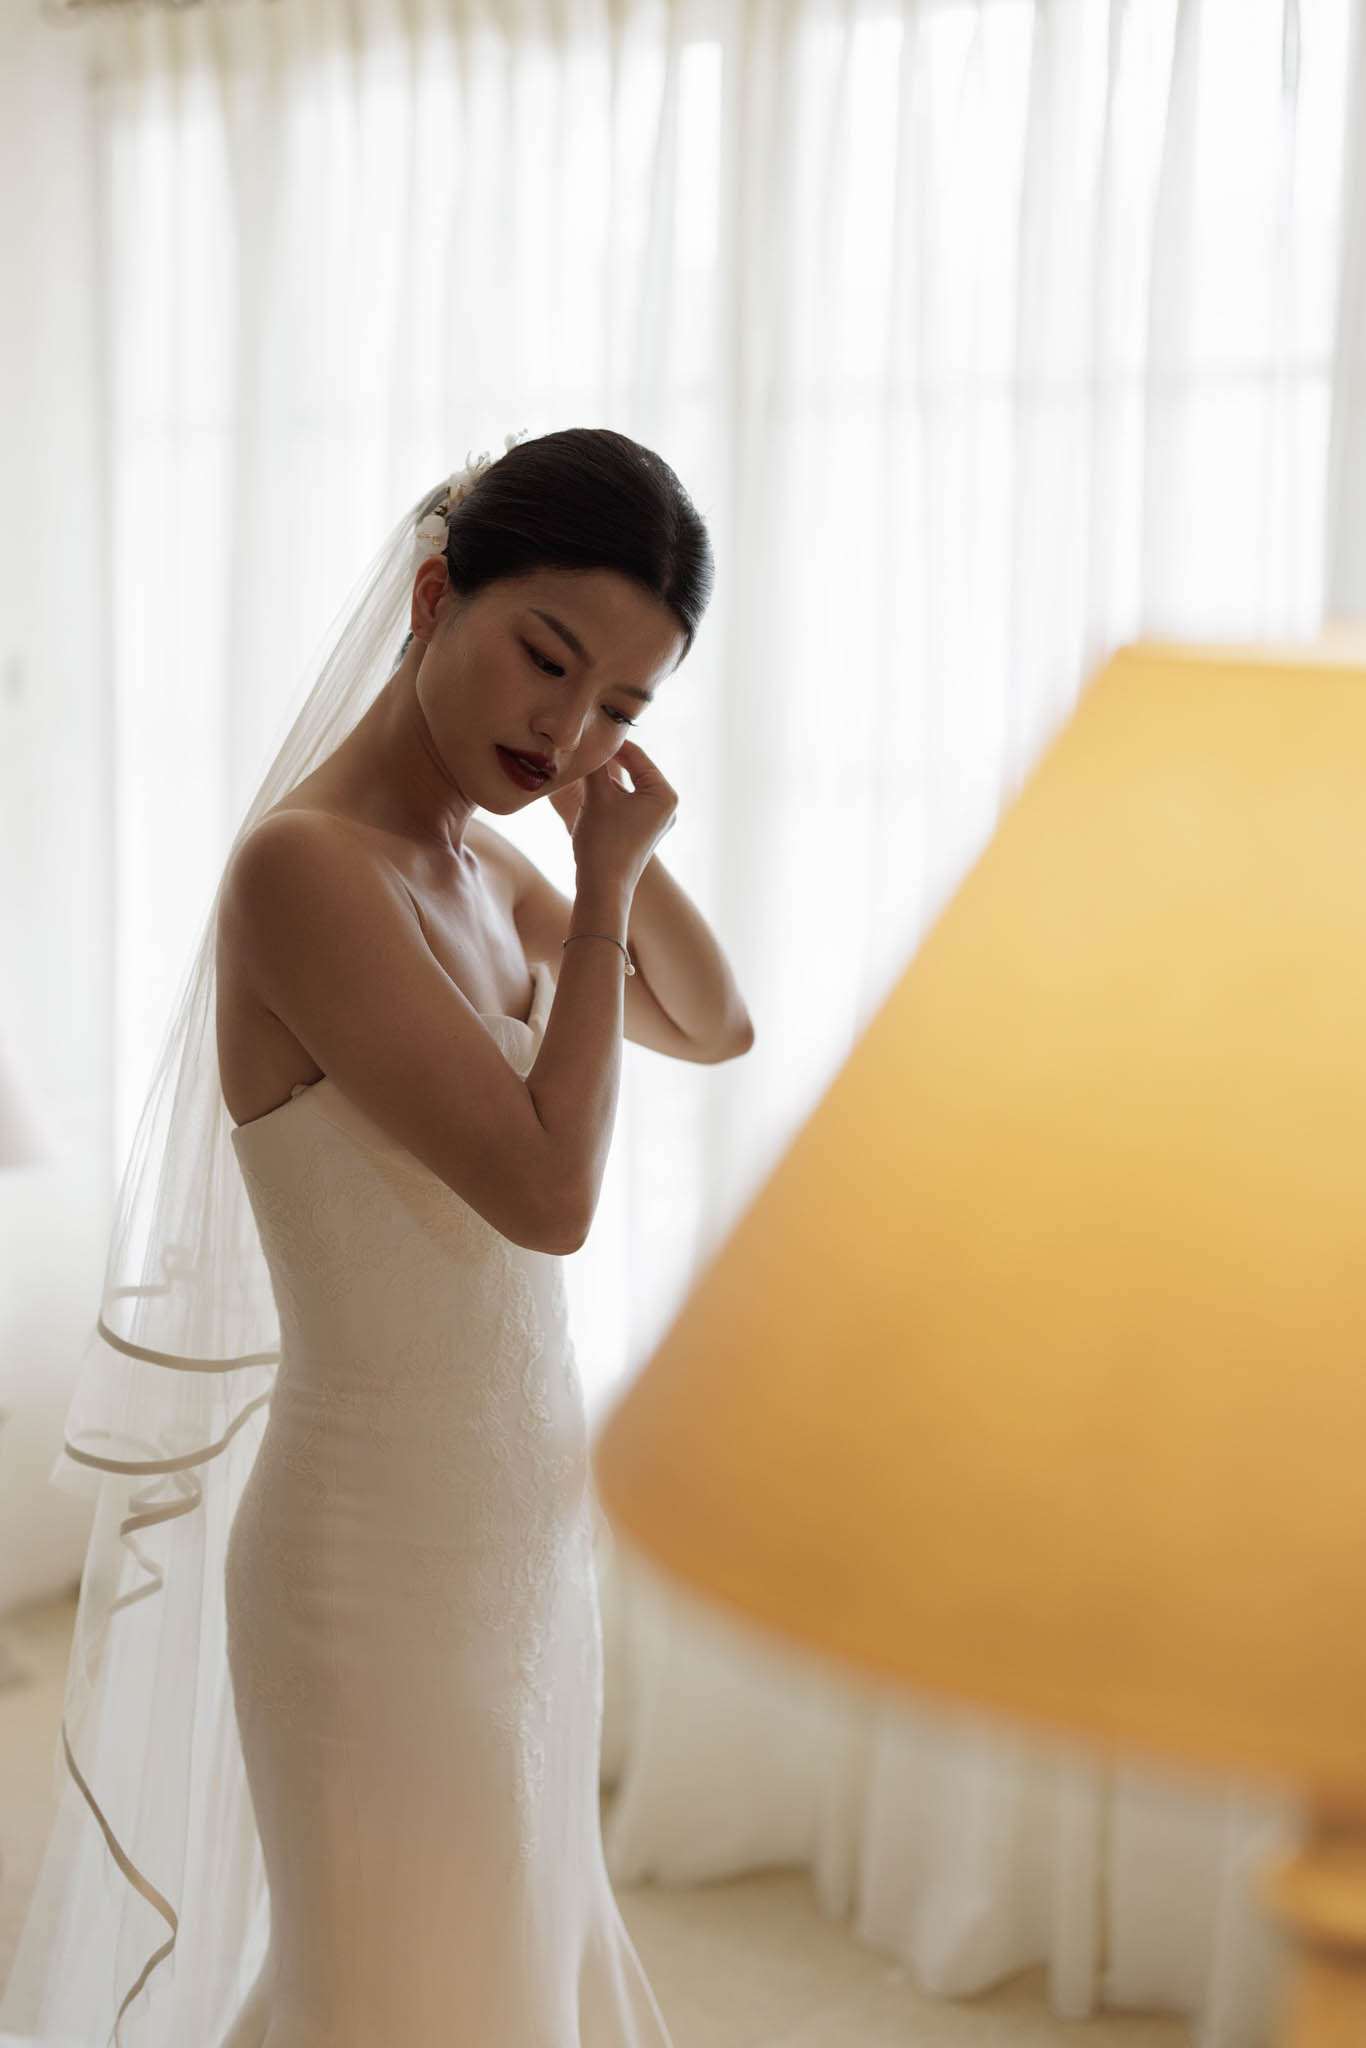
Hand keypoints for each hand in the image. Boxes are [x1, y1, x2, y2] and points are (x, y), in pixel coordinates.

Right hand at [552, 740, 677, 891]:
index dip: (612, 744)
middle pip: (634, 772)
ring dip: (605, 780)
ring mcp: (656, 821)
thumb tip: (587, 742)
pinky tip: (588, 795)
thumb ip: (596, 765)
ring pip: (627, 788)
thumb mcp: (597, 796)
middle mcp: (667, 806)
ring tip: (583, 770)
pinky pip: (625, 804)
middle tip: (585, 749)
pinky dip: (608, 797)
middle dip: (609, 762)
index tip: (590, 733)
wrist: (603, 888)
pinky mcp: (642, 833)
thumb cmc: (604, 841)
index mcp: (665, 794)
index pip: (638, 757)